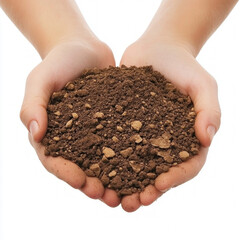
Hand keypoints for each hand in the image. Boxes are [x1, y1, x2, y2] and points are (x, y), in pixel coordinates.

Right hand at [20, 39, 121, 206]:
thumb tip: (35, 134)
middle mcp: (74, 138)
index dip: (67, 174)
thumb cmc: (58, 62)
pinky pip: (121, 143)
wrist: (84, 49)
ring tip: (128, 193)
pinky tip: (144, 167)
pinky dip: (130, 158)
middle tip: (108, 197)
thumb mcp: (40, 79)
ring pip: (104, 162)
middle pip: (81, 168)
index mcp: (52, 133)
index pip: (55, 160)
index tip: (81, 182)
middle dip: (94, 185)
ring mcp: (95, 133)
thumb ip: (33, 105)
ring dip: (114, 180)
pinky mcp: (114, 124)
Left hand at [119, 37, 220, 210]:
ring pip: (133, 165)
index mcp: (186, 137)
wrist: (157, 49)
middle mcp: (163, 141)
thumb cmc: (184, 66)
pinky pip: (114, 144)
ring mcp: (142, 134)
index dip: (175, 178)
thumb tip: (207, 138)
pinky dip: (105, 159)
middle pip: (157, 172)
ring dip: (123, 183)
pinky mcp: (122, 124)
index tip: (159, 185)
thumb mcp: (202, 84)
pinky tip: (93, 168)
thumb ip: (209, 110)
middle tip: (132, 204)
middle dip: (145, 191)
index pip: (186, 165)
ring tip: (109, 195)